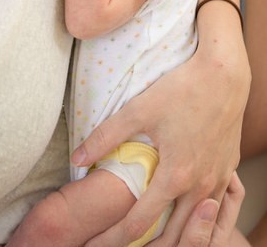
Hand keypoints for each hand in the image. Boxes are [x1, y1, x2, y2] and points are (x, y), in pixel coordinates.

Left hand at [72, 43, 248, 246]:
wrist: (223, 75)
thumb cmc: (179, 90)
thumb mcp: (137, 111)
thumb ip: (105, 137)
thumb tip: (76, 160)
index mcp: (175, 176)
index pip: (139, 224)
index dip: (112, 239)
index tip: (92, 245)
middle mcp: (201, 188)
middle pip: (173, 240)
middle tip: (115, 244)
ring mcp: (219, 182)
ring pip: (198, 233)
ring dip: (174, 243)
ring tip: (147, 243)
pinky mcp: (229, 172)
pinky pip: (217, 215)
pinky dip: (201, 229)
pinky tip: (185, 226)